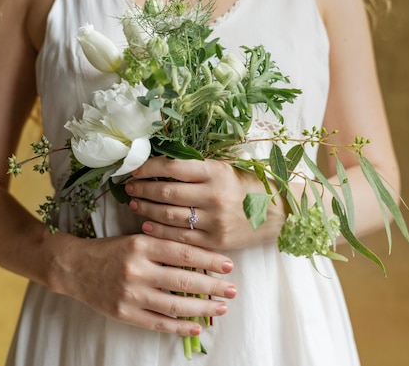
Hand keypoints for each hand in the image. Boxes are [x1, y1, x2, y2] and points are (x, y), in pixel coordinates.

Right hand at [51, 233, 236, 335]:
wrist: (75, 267)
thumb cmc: (111, 250)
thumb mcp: (137, 240)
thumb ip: (163, 247)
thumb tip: (200, 257)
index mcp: (142, 246)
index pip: (183, 252)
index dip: (209, 260)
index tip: (228, 265)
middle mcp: (137, 269)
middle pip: (183, 280)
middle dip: (212, 286)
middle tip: (233, 289)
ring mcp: (130, 294)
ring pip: (174, 304)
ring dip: (201, 308)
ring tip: (221, 308)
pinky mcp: (124, 313)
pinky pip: (158, 323)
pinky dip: (179, 327)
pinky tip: (197, 327)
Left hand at [125, 156, 286, 250]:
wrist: (279, 213)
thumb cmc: (249, 187)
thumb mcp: (227, 169)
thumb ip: (197, 169)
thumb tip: (160, 166)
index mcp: (216, 172)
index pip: (172, 167)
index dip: (148, 167)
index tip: (134, 168)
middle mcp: (214, 195)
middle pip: (166, 192)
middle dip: (142, 189)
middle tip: (129, 187)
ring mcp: (214, 220)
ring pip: (169, 215)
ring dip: (147, 209)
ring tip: (135, 204)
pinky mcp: (215, 241)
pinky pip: (180, 236)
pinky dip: (160, 230)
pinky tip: (147, 225)